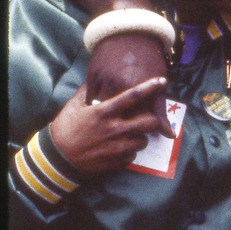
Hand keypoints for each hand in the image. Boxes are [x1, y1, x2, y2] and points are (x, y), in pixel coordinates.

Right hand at [51, 77, 167, 172]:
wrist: (56, 159)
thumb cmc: (64, 129)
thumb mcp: (73, 107)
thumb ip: (87, 92)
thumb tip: (93, 80)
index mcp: (104, 112)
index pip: (133, 96)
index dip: (150, 87)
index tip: (162, 81)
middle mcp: (114, 129)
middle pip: (150, 122)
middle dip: (151, 119)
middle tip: (144, 119)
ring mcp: (117, 147)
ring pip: (144, 140)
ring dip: (140, 137)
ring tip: (129, 135)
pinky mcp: (117, 162)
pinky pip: (133, 156)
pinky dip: (129, 152)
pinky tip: (119, 148)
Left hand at [86, 33, 174, 137]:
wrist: (133, 32)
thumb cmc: (110, 52)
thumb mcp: (95, 72)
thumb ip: (93, 93)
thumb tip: (92, 111)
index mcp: (109, 87)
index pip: (105, 115)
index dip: (104, 125)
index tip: (101, 133)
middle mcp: (128, 91)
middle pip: (125, 119)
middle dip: (123, 130)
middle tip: (119, 138)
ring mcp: (145, 90)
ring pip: (143, 117)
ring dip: (142, 128)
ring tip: (139, 137)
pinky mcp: (158, 87)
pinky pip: (162, 108)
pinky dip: (164, 123)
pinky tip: (168, 134)